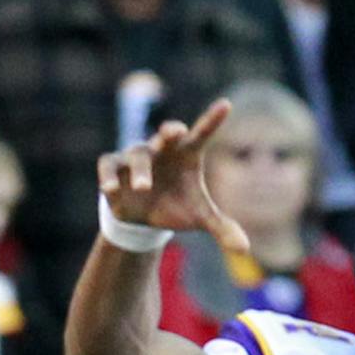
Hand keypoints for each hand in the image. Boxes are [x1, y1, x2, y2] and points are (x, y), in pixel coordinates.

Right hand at [96, 98, 248, 256]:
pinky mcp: (115, 168)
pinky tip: (112, 189)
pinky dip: (110, 175)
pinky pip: (109, 165)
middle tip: (175, 132)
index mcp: (187, 155)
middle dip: (170, 131)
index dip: (213, 120)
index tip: (227, 105)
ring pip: (138, 155)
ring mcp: (137, 157)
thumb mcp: (201, 219)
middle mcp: (162, 150)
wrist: (145, 217)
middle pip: (166, 134)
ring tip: (145, 188)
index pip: (202, 134)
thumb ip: (222, 228)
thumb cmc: (177, 206)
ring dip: (141, 170)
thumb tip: (245, 249)